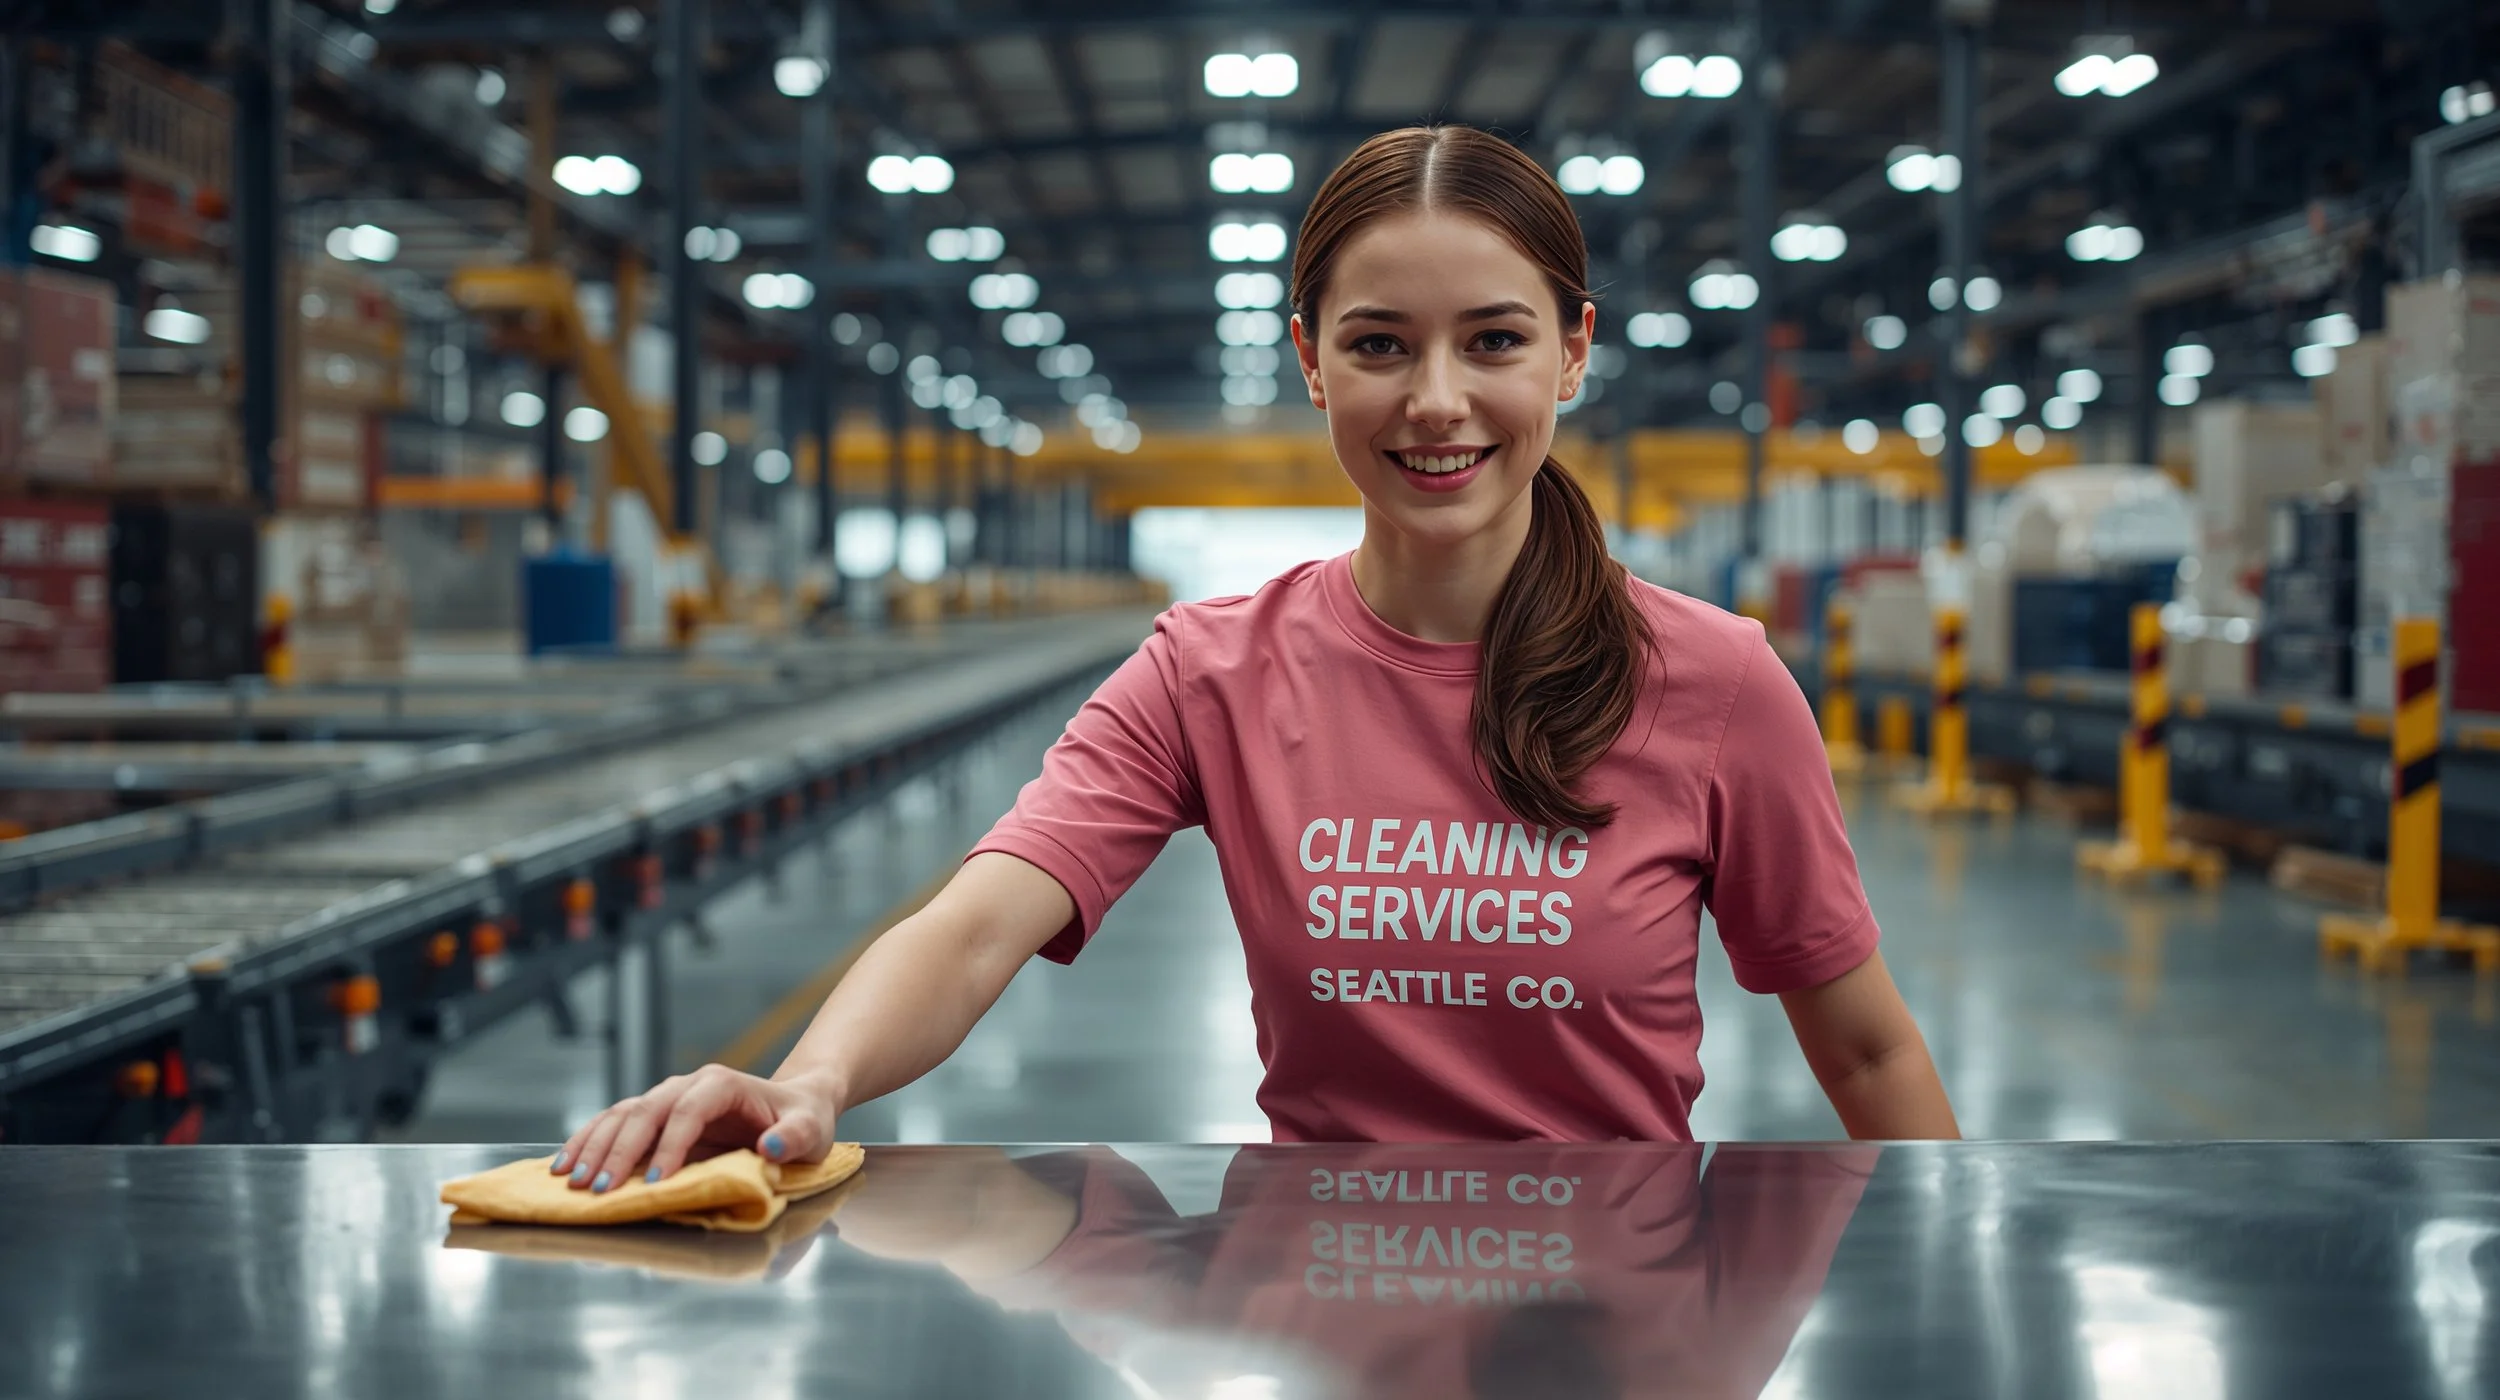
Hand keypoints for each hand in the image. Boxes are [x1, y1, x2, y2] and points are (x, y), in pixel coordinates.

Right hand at [550, 1065, 842, 1192]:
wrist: (793, 1105)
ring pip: (620, 1115)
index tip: (656, 1182)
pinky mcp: (654, 1116)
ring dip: (593, 1146)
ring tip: (571, 1180)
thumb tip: (770, 1148)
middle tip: (598, 1190)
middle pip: (644, 1112)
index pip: (688, 1112)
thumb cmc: (802, 1120)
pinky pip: (613, 1124)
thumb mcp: (811, 1129)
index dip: (670, 1146)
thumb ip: (794, 1138)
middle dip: (619, 1151)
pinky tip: (565, 1164)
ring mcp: (666, 1098)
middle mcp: (687, 1086)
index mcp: (721, 1084)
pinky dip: (588, 1142)